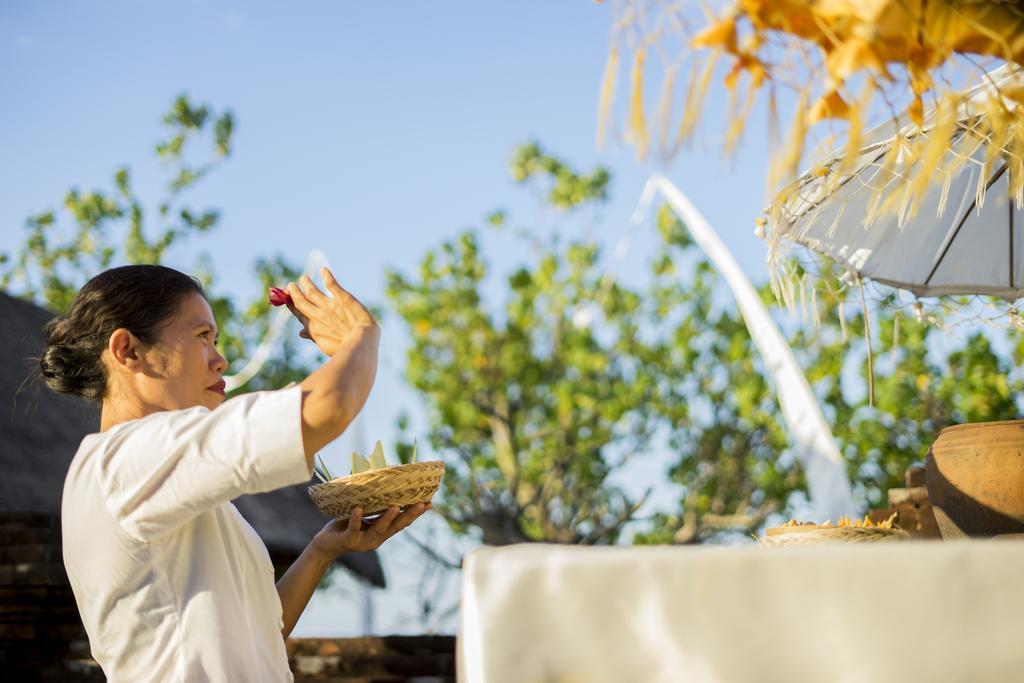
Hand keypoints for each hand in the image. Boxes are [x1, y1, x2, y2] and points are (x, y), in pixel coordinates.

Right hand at [285, 267, 377, 357]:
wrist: (361, 343)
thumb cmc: (344, 348)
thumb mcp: (324, 345)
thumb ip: (312, 336)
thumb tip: (300, 333)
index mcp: (313, 327)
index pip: (298, 312)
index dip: (291, 304)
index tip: (286, 298)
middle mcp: (318, 315)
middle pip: (302, 300)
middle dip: (294, 292)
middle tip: (291, 285)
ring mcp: (329, 306)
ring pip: (312, 291)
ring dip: (307, 283)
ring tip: (304, 278)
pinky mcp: (342, 298)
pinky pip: (331, 284)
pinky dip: (326, 276)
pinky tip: (324, 270)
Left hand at [309, 503, 430, 560]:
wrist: (325, 545)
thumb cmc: (345, 525)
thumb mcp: (364, 516)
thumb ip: (374, 506)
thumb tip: (384, 481)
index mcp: (382, 532)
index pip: (402, 523)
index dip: (416, 514)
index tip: (430, 503)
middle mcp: (376, 539)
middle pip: (396, 527)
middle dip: (410, 515)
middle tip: (423, 504)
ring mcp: (363, 541)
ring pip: (378, 529)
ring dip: (388, 518)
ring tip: (396, 506)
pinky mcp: (349, 540)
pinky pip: (354, 528)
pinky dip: (357, 518)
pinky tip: (359, 509)